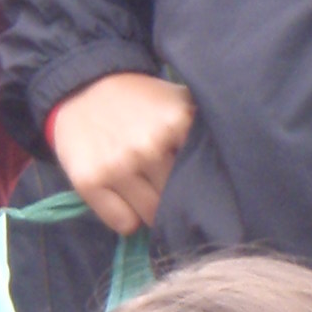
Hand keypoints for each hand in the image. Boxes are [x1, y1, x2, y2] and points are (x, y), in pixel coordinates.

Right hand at [48, 72, 194, 235]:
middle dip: (171, 196)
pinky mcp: (90, 182)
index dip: (195, 180)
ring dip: (148, 209)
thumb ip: (200, 128)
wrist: (83, 87)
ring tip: (140, 187)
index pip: (200, 177)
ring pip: (151, 217)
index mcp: (175, 123)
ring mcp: (117, 166)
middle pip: (175, 200)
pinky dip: (126, 218)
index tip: (187, 175)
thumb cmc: (137, 101)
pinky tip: (121, 196)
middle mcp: (147, 146)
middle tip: (159, 181)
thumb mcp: (175, 101)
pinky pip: (124, 224)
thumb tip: (228, 164)